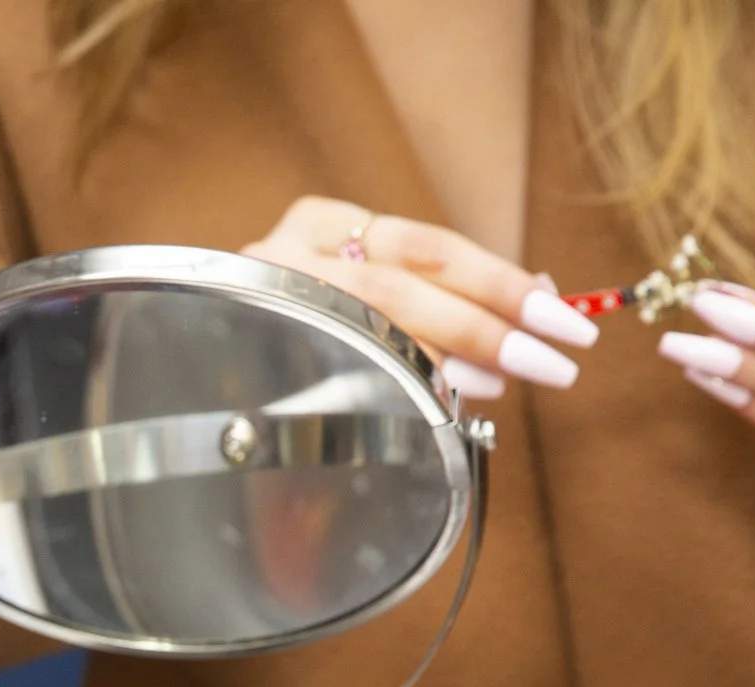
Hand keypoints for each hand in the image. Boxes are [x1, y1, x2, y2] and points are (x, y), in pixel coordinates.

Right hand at [243, 197, 598, 399]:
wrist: (192, 381)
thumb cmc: (293, 345)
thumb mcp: (368, 302)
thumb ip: (440, 296)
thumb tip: (542, 294)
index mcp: (322, 224)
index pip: (429, 246)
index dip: (502, 278)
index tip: (561, 309)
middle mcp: (291, 250)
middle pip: (410, 277)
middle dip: (495, 316)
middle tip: (559, 352)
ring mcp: (266, 295)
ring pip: (380, 314)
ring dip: (462, 348)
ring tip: (515, 374)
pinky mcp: (254, 340)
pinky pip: (350, 358)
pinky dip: (415, 376)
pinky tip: (456, 394)